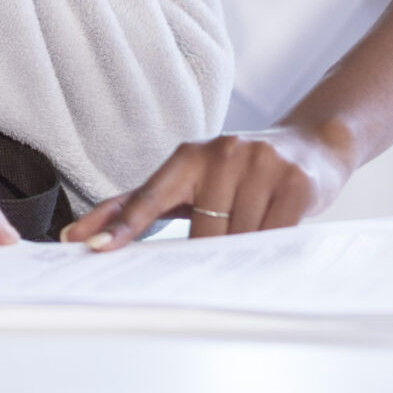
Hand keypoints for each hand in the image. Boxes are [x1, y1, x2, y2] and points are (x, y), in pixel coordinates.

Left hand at [60, 124, 353, 246]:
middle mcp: (222, 153)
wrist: (311, 144)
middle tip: (223, 247)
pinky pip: (275, 233)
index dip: (121, 224)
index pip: (148, 196)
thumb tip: (82, 235)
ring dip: (245, 247)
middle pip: (202, 231)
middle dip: (211, 248)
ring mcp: (260, 164)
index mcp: (188, 157)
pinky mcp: (295, 181)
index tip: (93, 247)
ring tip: (256, 226)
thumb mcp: (191, 180)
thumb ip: (140, 205)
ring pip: (239, 235)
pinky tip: (276, 231)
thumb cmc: (241, 171)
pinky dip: (272, 243)